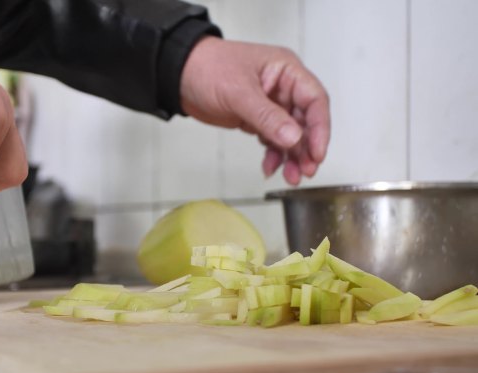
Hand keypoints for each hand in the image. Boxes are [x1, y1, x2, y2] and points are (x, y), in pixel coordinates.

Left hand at [180, 37, 329, 185]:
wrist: (179, 76)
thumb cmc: (207, 68)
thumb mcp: (238, 92)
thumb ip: (266, 116)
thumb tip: (293, 138)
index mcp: (286, 70)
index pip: (315, 100)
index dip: (320, 128)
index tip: (317, 153)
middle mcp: (283, 87)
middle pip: (306, 121)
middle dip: (307, 148)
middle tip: (306, 171)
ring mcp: (271, 104)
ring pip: (291, 134)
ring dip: (293, 157)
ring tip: (292, 177)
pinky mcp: (257, 118)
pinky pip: (273, 140)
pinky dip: (274, 155)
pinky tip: (270, 168)